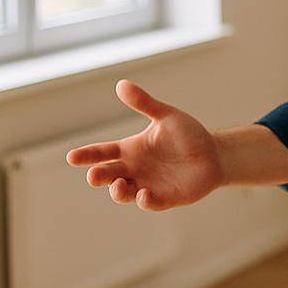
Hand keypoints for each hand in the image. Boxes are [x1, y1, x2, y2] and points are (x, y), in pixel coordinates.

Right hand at [64, 79, 222, 210]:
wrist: (215, 154)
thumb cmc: (188, 135)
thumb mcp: (166, 116)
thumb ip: (144, 103)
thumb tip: (121, 84)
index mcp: (130, 149)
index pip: (102, 153)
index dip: (87, 156)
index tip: (72, 157)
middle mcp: (134, 169)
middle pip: (108, 175)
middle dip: (98, 176)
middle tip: (93, 176)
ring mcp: (147, 185)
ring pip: (123, 193)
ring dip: (117, 191)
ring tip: (118, 185)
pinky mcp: (164, 198)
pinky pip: (149, 203)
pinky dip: (145, 201)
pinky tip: (145, 194)